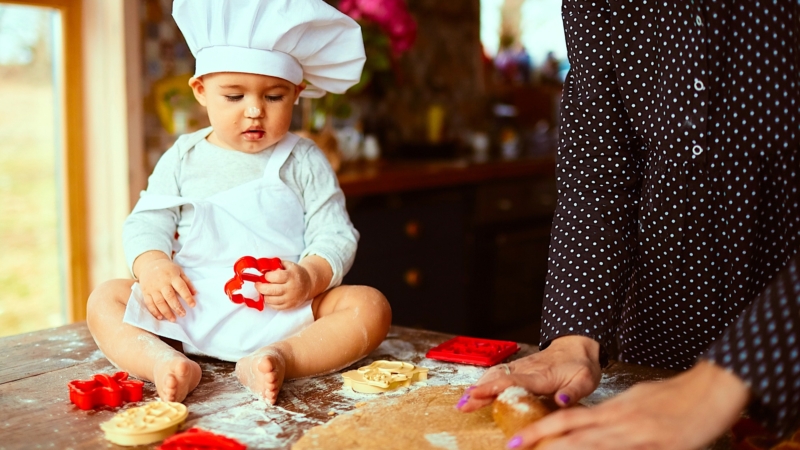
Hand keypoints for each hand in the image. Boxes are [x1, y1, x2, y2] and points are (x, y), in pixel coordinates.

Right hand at [134, 251, 196, 321]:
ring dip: (166, 312)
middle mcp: (162, 283)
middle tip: (183, 314)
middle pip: (169, 296)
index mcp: (172, 276)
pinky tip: (160, 317)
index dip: (187, 297)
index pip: (181, 287)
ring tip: (173, 319)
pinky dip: (154, 311)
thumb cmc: (168, 269)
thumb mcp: (179, 272)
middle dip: (177, 307)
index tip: (193, 305)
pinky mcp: (145, 292)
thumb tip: (195, 294)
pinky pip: (149, 303)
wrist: (149, 264)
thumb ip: (187, 282)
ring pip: (159, 302)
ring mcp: (152, 288)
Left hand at [255, 260, 314, 309]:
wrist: (308, 284)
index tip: (265, 275)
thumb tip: (262, 267)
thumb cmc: (295, 273)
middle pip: (272, 290)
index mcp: (291, 276)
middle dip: (261, 287)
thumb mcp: (288, 265)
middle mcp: (292, 288)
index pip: (276, 277)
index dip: (267, 276)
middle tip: (258, 284)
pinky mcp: (289, 306)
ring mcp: (290, 298)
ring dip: (264, 295)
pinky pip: (275, 306)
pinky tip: (269, 296)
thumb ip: (276, 265)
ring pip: (271, 300)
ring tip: (264, 290)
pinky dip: (269, 302)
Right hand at [459, 335, 601, 411]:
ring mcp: (520, 368)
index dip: (492, 388)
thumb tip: (560, 402)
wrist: (577, 346)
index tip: (475, 395)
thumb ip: (573, 393)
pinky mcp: (518, 368)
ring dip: (478, 387)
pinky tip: (475, 393)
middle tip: (462, 404)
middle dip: (479, 391)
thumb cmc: (580, 366)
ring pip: (494, 375)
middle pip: (497, 378)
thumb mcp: (585, 380)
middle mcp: (526, 370)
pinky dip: (484, 382)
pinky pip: (497, 374)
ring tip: (463, 402)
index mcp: (541, 376)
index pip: (512, 382)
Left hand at [511, 360, 749, 449]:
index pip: (568, 421)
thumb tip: (589, 423)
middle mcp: (621, 423)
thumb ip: (612, 415)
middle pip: (575, 437)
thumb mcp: (636, 400)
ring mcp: (641, 437)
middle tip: (515, 448)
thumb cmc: (675, 395)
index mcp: (614, 411)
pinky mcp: (663, 446)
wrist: (712, 388)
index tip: (516, 441)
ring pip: (596, 447)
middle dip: (544, 445)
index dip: (540, 431)